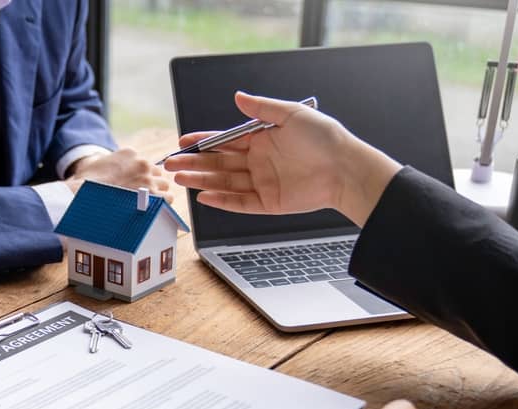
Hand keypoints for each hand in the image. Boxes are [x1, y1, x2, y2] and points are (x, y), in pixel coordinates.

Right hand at [66, 148, 173, 203]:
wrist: (83, 195)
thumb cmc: (86, 185)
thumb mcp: (99, 164)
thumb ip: (113, 165)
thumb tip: (114, 173)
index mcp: (130, 153)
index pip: (146, 164)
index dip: (142, 177)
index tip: (135, 186)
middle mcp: (142, 163)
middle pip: (158, 174)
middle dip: (151, 184)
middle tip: (140, 196)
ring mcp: (148, 179)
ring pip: (165, 186)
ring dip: (158, 194)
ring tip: (146, 204)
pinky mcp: (152, 194)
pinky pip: (167, 199)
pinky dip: (162, 205)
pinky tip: (151, 210)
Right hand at [164, 92, 400, 225]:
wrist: (346, 168)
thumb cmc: (324, 138)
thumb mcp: (291, 115)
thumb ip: (262, 109)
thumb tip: (237, 96)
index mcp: (261, 140)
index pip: (225, 140)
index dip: (203, 142)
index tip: (183, 142)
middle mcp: (258, 162)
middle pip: (219, 163)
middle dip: (194, 163)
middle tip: (171, 163)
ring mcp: (262, 183)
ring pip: (224, 182)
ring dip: (201, 180)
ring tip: (179, 178)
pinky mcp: (268, 203)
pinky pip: (240, 202)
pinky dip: (222, 200)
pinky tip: (204, 196)